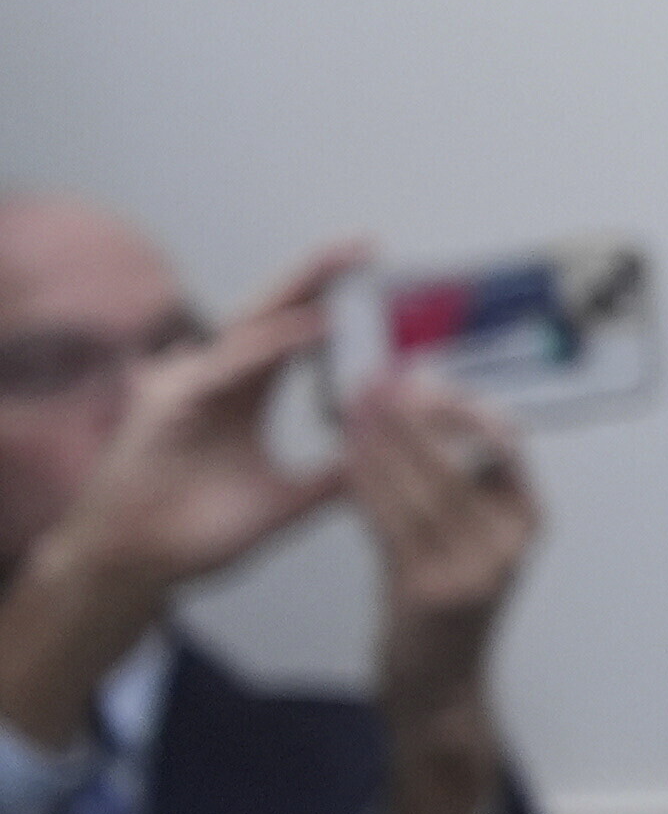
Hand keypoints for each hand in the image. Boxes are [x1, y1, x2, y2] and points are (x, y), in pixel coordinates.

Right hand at [0, 248, 360, 749]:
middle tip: (367, 243)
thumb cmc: (197, 534)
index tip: (382, 280)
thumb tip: (384, 464)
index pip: (296, 336)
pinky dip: (274, 343)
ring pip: (253, 327)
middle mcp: (220, 380)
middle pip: (275, 315)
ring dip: (300, 292)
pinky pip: (231, 364)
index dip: (334, 305)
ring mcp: (192, 387)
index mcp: (248, 394)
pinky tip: (314, 325)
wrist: (138, 569)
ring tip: (346, 261)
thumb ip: (330, 480)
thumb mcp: (284, 502)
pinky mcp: (170, 404)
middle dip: (318, 276)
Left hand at [340, 371, 541, 813]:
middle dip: (412, 414)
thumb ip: (457, 494)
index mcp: (526, 522)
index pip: (504, 443)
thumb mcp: (470, 547)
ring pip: (421, 485)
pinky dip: (366, 483)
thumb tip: (419, 428)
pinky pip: (391, 521)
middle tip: (376, 379)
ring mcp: (472, 568)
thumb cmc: (445, 614)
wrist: (439, 692)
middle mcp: (507, 543)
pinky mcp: (428, 591)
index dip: (462, 406)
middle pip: (456, 458)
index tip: (424, 379)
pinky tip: (345, 457)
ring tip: (353, 406)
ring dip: (382, 441)